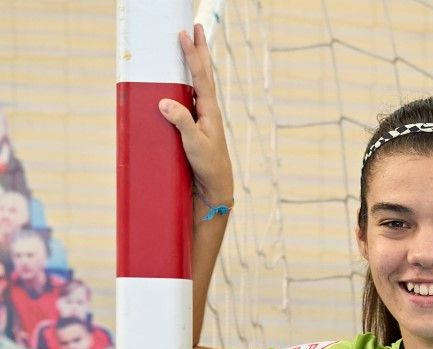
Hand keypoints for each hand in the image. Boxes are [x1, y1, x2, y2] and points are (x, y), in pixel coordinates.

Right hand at [158, 25, 233, 208]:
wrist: (215, 187)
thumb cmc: (208, 166)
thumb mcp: (194, 144)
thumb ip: (182, 122)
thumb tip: (164, 102)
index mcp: (210, 110)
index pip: (200, 76)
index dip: (191, 54)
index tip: (184, 34)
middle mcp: (208, 109)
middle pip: (204, 72)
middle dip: (199, 49)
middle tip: (196, 26)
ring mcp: (203, 116)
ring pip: (199, 82)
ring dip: (195, 62)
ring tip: (192, 43)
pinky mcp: (196, 125)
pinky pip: (191, 97)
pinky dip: (188, 82)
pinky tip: (183, 78)